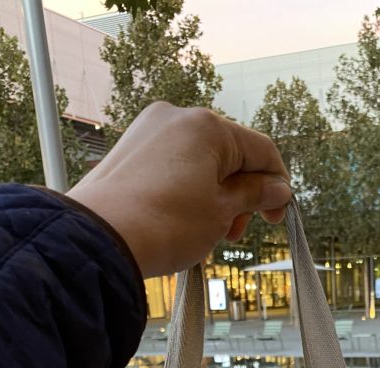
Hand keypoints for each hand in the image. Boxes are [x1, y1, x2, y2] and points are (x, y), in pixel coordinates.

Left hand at [67, 103, 291, 277]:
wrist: (101, 239)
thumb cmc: (165, 224)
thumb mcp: (222, 212)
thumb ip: (254, 195)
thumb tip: (278, 189)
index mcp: (208, 126)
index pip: (261, 150)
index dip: (276, 186)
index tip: (277, 217)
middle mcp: (178, 117)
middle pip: (229, 155)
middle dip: (240, 195)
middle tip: (234, 233)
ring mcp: (150, 130)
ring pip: (201, 161)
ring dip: (215, 195)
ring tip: (207, 231)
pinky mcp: (130, 149)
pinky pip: (173, 165)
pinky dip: (188, 190)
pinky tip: (183, 220)